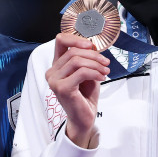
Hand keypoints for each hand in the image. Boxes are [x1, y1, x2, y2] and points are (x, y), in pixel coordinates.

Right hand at [45, 32, 108, 148]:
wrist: (84, 118)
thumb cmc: (85, 96)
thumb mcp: (87, 72)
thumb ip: (86, 59)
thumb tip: (93, 46)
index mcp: (56, 65)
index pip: (60, 41)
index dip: (76, 39)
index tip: (91, 45)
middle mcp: (52, 72)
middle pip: (73, 52)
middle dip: (93, 56)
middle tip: (105, 63)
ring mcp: (54, 80)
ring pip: (77, 61)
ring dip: (95, 64)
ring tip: (105, 71)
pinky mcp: (62, 88)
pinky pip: (81, 72)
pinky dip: (95, 73)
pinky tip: (102, 77)